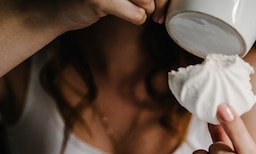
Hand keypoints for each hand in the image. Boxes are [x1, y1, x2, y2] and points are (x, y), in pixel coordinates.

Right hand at [40, 0, 168, 30]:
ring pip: (146, 1)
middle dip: (158, 2)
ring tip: (132, 8)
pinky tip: (126, 15)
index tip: (161, 4)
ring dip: (145, 10)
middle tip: (156, 12)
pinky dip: (136, 18)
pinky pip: (137, 15)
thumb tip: (166, 0)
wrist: (57, 9)